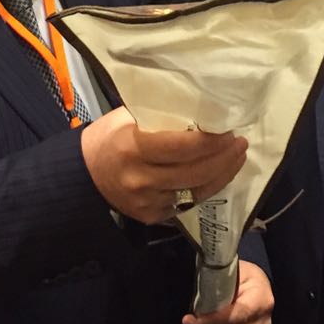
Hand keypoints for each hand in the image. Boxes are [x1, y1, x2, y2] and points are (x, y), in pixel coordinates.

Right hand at [80, 107, 246, 224]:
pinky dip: (204, 188)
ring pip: (196, 191)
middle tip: (240, 142)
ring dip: (222, 174)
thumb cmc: (108, 137)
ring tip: (237, 157)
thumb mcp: (127, 117)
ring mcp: (147, 202)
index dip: (211, 140)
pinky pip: (187, 203)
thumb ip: (159, 115)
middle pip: (195, 171)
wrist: (83, 175)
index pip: (183, 147)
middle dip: (224, 157)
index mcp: (134, 147)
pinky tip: (217, 175)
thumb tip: (198, 107)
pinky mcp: (151, 217)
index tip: (227, 129)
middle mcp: (141, 178)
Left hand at [185, 260, 272, 323]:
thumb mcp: (230, 270)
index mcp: (261, 298)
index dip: (216, 320)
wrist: (251, 284)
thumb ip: (218, 282)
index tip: (197, 318)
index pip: (239, 314)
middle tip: (189, 322)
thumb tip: (201, 294)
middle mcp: (262, 320)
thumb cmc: (240, 276)